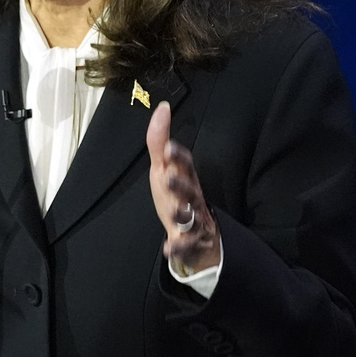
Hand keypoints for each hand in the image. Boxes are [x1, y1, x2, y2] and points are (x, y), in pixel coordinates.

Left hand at [146, 101, 219, 271]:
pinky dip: (178, 248)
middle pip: (189, 190)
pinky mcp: (189, 240)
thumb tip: (162, 107)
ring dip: (181, 213)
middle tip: (167, 177)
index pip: (186, 164)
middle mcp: (192, 197)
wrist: (195, 234)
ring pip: (190, 216)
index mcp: (186, 177)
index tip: (169, 148)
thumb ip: (160, 140)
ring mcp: (193, 220)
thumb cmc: (176, 194)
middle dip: (180, 184)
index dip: (178, 157)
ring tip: (173, 211)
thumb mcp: (165, 168)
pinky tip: (169, 249)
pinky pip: (185, 245)